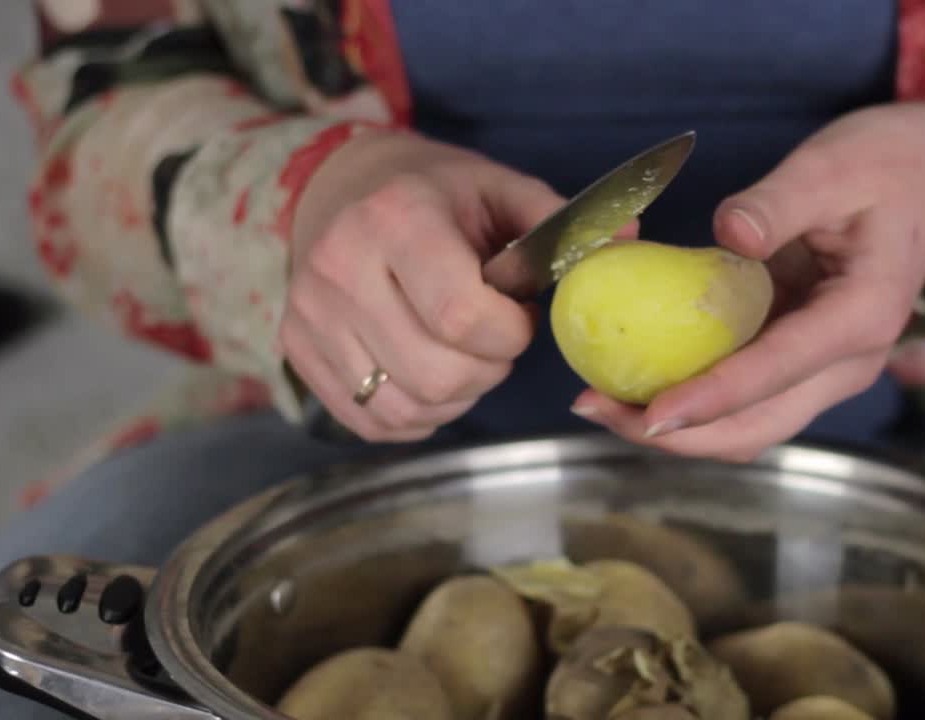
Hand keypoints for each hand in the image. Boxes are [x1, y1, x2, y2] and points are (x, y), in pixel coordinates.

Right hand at [280, 130, 563, 441]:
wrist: (339, 188)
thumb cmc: (436, 193)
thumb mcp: (500, 190)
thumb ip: (563, 224)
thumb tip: (628, 243)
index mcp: (396, 220)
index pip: (460, 316)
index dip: (509, 335)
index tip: (519, 316)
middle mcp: (339, 269)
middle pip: (436, 373)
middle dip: (488, 370)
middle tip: (495, 340)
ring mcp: (309, 316)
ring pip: (405, 406)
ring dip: (455, 396)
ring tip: (463, 354)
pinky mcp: (296, 352)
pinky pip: (371, 421)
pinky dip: (417, 414)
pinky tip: (430, 373)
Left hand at [573, 103, 924, 460]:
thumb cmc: (889, 166)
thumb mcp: (834, 166)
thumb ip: (780, 202)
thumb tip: (726, 233)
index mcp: (862, 316)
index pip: (778, 370)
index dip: (711, 397)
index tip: (650, 414)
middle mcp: (848, 361)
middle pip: (757, 425)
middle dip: (677, 433)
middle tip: (595, 407)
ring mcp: (825, 368)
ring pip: (747, 424)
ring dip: (678, 427)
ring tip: (600, 401)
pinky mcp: (801, 359)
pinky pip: (743, 395)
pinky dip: (691, 397)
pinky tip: (635, 376)